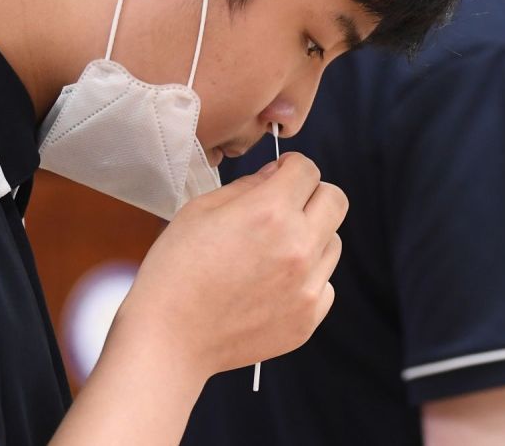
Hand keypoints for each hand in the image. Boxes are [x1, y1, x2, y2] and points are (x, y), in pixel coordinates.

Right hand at [111, 152, 346, 378]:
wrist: (168, 339)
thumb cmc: (175, 272)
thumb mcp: (201, 210)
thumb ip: (248, 185)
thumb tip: (277, 174)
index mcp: (270, 212)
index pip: (308, 170)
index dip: (293, 166)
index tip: (284, 174)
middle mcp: (298, 246)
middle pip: (336, 200)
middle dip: (313, 194)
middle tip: (288, 205)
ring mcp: (308, 285)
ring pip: (333, 242)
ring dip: (312, 237)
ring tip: (274, 251)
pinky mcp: (309, 317)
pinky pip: (326, 283)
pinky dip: (307, 278)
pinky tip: (274, 284)